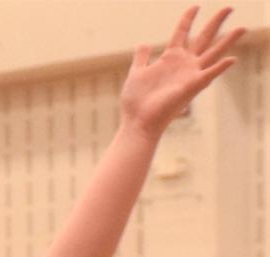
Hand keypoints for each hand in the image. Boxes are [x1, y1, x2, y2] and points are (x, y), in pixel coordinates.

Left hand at [121, 6, 244, 137]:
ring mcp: (189, 75)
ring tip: (243, 28)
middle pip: (204, 38)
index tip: (196, 6)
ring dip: (228, 41)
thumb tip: (144, 43)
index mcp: (170, 59)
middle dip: (216, 22)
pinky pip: (209, 74)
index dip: (188, 19)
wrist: (137, 122)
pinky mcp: (191, 87)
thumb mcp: (136, 73)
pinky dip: (220, 67)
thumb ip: (142, 58)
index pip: (182, 32)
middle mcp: (183, 65)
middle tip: (230, 7)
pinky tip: (232, 59)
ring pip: (213, 53)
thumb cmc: (135, 102)